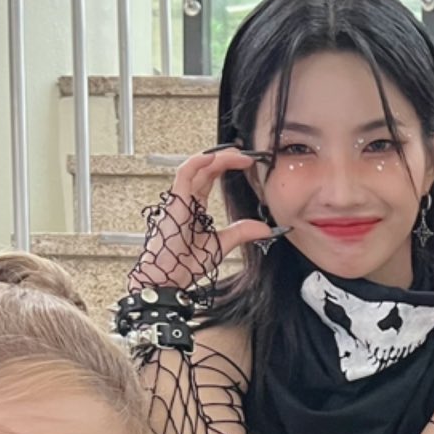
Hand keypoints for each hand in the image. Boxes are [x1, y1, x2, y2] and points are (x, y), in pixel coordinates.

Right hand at [132, 149, 278, 292]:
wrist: (169, 278)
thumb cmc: (184, 263)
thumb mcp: (222, 244)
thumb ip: (241, 232)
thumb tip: (264, 228)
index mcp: (194, 207)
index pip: (210, 178)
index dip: (226, 167)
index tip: (246, 164)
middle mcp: (186, 199)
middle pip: (205, 169)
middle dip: (225, 158)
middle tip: (246, 155)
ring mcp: (180, 198)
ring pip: (197, 167)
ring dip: (217, 158)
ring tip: (237, 154)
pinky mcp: (175, 201)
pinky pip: (184, 174)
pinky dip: (198, 163)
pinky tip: (214, 158)